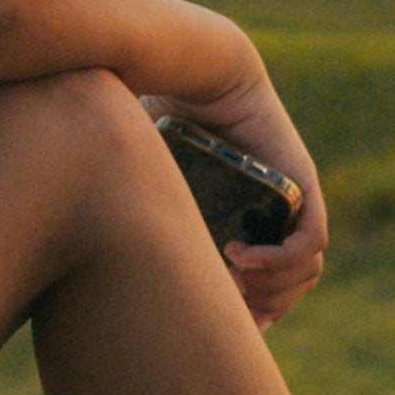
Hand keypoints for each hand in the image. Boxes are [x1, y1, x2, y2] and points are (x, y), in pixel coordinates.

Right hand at [153, 61, 330, 334]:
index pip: (271, 286)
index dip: (254, 313)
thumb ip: (131, 208)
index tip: (226, 327)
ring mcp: (292, 199)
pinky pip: (310, 239)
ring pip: (307, 270)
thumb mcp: (142, 176)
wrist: (193, 68)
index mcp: (247, 219)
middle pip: (292, 286)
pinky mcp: (301, 182)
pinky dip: (281, 260)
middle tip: (230, 309)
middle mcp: (274, 213)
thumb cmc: (158, 112)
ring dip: (273, 289)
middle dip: (264, 308)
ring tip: (232, 278)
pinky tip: (241, 257)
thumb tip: (85, 250)